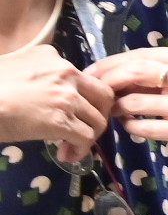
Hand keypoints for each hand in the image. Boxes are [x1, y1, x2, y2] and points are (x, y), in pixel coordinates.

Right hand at [0, 45, 113, 162]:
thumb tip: (40, 87)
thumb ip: (36, 70)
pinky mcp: (60, 121)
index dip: (85, 99)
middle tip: (82, 130)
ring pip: (97, 119)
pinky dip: (81, 149)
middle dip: (98, 116)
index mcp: (55, 59)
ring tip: (70, 148)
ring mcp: (66, 98)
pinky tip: (66, 155)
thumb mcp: (16, 65)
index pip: (87, 78)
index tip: (75, 113)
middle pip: (103, 96)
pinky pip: (85, 136)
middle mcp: (68, 75)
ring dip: (88, 137)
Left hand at [88, 48, 167, 172]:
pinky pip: (142, 127)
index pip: (141, 55)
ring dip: (115, 107)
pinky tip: (130, 124)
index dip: (111, 63)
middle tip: (94, 91)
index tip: (92, 72)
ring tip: (113, 110)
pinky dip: (129, 126)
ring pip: (133, 103)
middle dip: (106, 81)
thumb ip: (163, 70)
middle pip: (135, 73)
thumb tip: (116, 72)